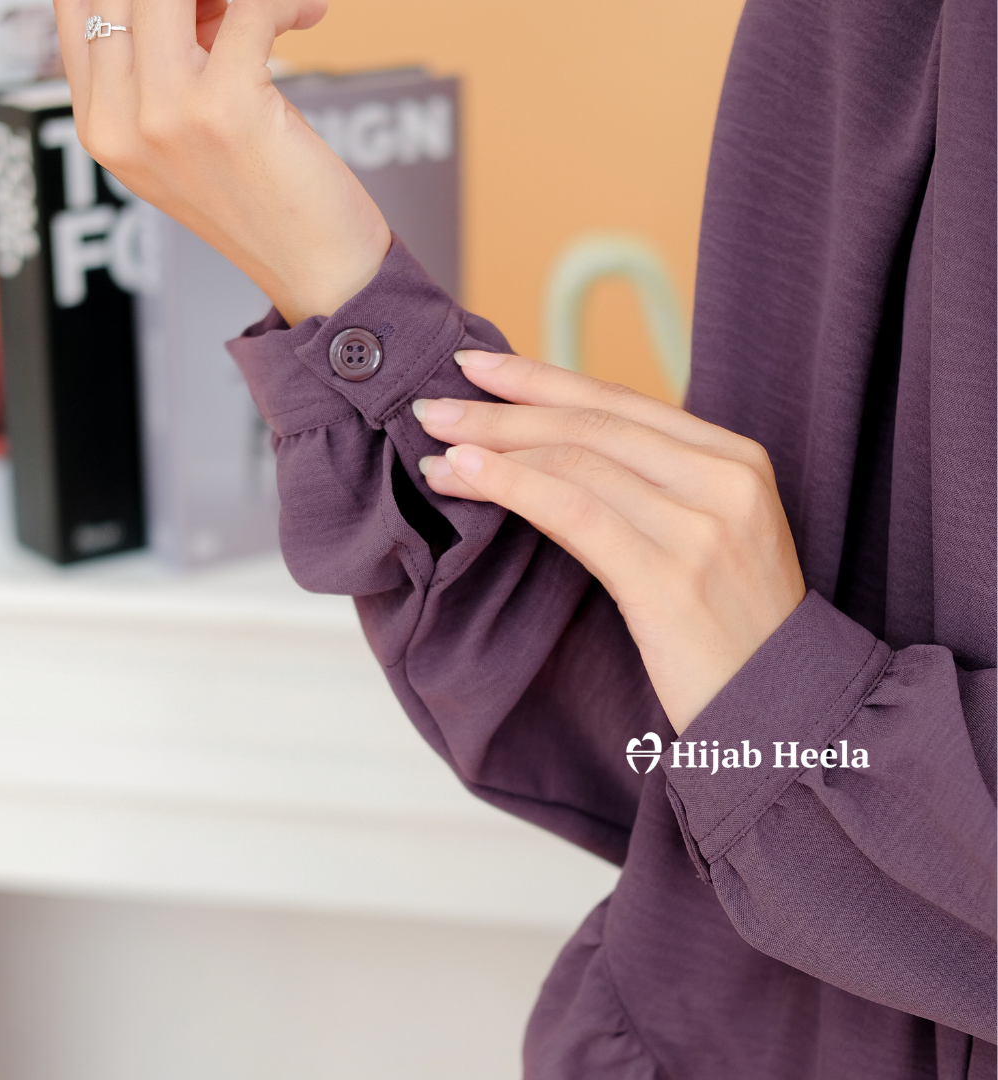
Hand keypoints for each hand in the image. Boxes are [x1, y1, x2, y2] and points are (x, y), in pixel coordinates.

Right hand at [52, 0, 391, 322]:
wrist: (317, 271)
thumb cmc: (268, 207)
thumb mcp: (189, 141)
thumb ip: (166, 72)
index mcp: (101, 130)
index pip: (81, 9)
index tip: (197, 5)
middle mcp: (121, 124)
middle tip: (235, 8)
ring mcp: (167, 116)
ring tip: (273, 11)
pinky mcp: (227, 108)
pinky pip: (248, 7)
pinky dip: (283, 2)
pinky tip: (307, 14)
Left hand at [413, 351, 806, 733]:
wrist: (780, 715)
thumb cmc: (726, 631)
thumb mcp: (702, 538)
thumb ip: (646, 488)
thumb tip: (542, 453)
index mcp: (734, 458)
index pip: (620, 401)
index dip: (542, 379)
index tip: (479, 366)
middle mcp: (725, 479)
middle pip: (591, 423)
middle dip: (503, 409)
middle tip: (435, 406)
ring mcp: (702, 526)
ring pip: (577, 460)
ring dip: (493, 449)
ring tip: (436, 448)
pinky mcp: (670, 578)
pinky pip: (574, 512)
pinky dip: (512, 485)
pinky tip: (466, 476)